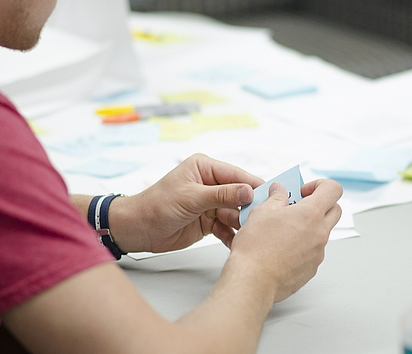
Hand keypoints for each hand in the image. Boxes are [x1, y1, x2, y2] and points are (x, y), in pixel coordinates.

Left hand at [112, 154, 263, 252]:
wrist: (138, 229)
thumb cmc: (156, 205)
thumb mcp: (191, 197)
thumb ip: (222, 195)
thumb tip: (249, 191)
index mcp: (205, 168)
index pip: (237, 175)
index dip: (255, 186)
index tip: (273, 196)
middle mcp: (210, 183)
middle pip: (240, 195)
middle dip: (250, 208)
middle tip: (264, 219)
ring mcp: (210, 203)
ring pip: (236, 213)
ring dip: (242, 224)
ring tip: (252, 234)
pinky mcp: (209, 221)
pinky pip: (227, 227)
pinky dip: (232, 235)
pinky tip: (239, 243)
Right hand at [228, 179, 342, 301]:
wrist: (253, 280)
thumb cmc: (256, 247)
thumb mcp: (261, 212)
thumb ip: (275, 198)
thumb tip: (279, 191)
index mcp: (310, 214)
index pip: (333, 189)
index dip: (320, 185)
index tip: (303, 191)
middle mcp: (319, 233)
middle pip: (335, 210)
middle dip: (320, 205)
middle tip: (298, 207)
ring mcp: (318, 253)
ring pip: (322, 232)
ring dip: (309, 227)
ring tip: (284, 230)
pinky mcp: (311, 269)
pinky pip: (313, 251)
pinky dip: (302, 246)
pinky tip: (281, 249)